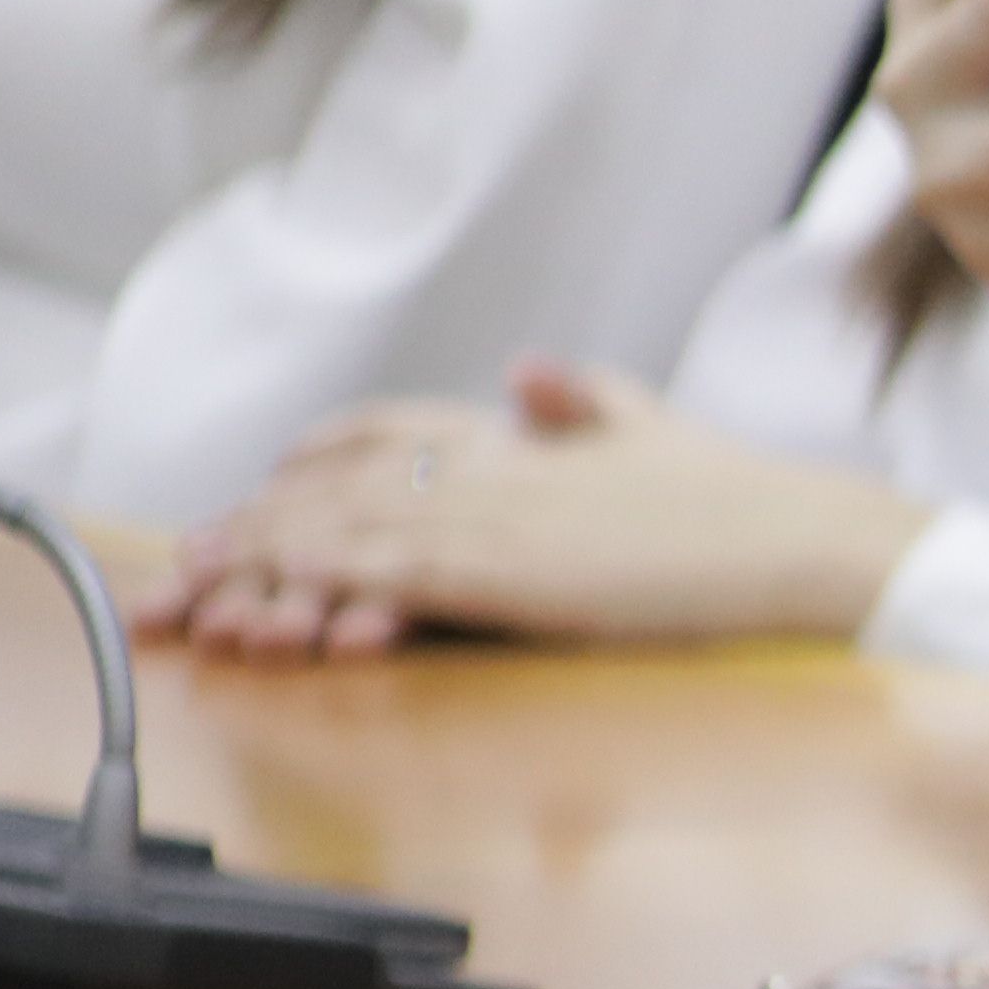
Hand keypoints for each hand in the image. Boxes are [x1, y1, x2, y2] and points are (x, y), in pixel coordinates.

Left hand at [149, 361, 929, 657]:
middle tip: (181, 574)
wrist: (807, 537)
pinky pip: (386, 579)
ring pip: (341, 537)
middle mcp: (487, 468)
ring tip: (196, 603)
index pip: (384, 437)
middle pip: (335, 491)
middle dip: (252, 534)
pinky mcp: (507, 572)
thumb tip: (534, 369)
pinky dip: (323, 595)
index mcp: (518, 439)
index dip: (310, 469)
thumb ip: (589, 404)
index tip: (257, 500)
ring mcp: (492, 518)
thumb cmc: (751, 502)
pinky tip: (276, 618)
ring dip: (261, 572)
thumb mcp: (658, 432)